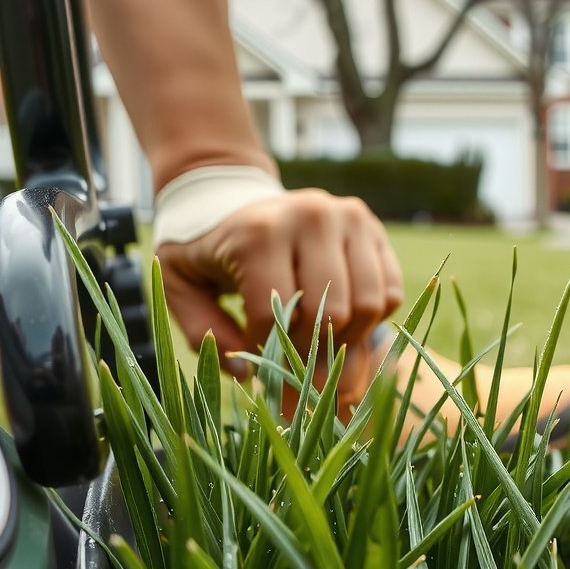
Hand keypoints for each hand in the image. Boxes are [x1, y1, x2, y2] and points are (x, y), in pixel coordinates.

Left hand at [156, 189, 404, 405]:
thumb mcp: (180, 286)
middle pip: (332, 313)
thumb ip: (203, 331)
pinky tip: (341, 323)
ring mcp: (348, 218)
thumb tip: (249, 371)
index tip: (255, 359)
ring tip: (318, 349)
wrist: (229, 197)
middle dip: (311, 351)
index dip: (266, 351)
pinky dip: (371, 320)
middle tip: (293, 365)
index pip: (277, 316)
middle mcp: (311, 216)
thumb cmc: (205, 249)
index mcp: (261, 233)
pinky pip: (389, 292)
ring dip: (346, 340)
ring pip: (369, 305)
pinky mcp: (372, 228)